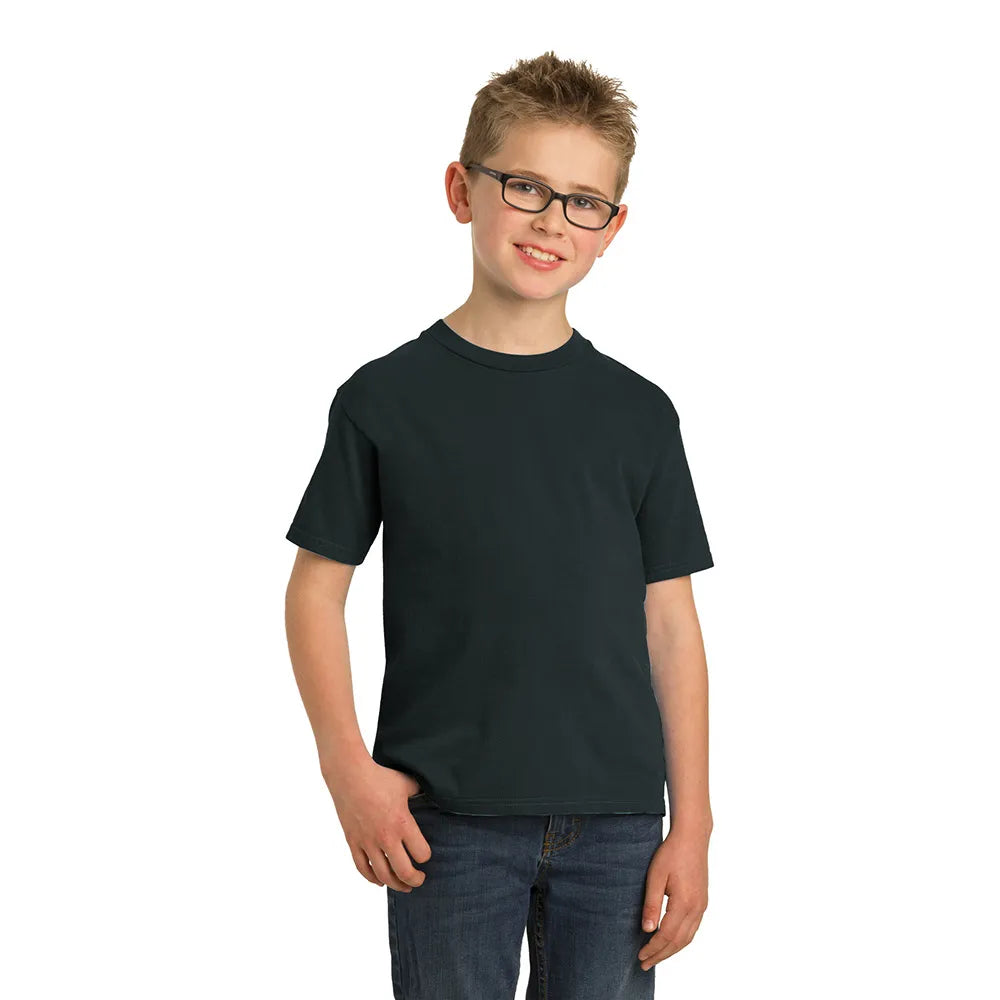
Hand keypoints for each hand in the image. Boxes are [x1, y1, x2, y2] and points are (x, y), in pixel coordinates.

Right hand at [325, 759, 431, 891]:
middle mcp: (386, 836)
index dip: (426, 857)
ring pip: (383, 875)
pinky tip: (379, 881)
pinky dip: (372, 878)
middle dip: (415, 880)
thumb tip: (430, 793)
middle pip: (404, 872)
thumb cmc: (379, 777)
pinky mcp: (353, 842)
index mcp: (402, 822)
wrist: (349, 775)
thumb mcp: (406, 783)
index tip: (425, 855)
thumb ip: (419, 792)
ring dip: (395, 885)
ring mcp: (368, 841)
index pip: (421, 854)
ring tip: (402, 886)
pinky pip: (363, 868)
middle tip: (419, 880)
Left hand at [637, 826, 709, 970]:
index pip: (667, 935)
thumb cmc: (671, 853)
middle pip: (678, 941)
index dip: (653, 948)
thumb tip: (647, 929)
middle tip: (645, 964)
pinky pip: (693, 929)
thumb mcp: (656, 876)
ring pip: (687, 937)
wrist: (692, 837)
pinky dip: (681, 940)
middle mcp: (696, 908)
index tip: (640, 956)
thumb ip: (652, 904)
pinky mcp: (702, 901)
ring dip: (672, 950)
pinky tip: (671, 941)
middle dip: (661, 954)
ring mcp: (702, 906)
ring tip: (656, 956)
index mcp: (684, 903)